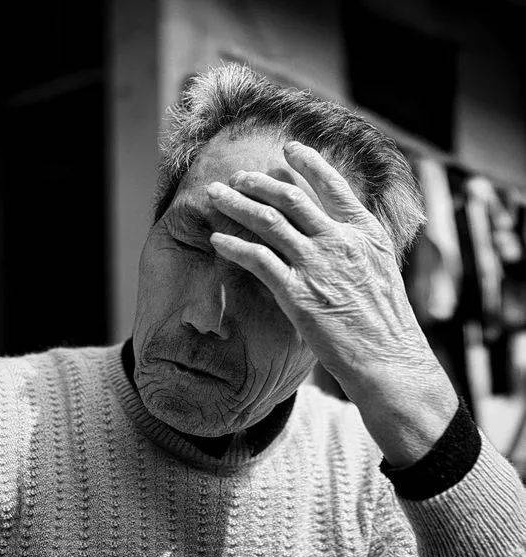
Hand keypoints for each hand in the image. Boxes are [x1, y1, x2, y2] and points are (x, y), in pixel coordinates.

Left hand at [206, 141, 458, 465]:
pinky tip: (217, 240)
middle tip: (239, 177)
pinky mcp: (296, 292)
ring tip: (216, 196)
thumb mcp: (382, 270)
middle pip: (291, 198)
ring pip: (268, 222)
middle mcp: (340, 240)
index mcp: (365, 232)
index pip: (334, 185)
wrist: (388, 358)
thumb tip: (338, 229)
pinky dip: (233, 246)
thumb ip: (358, 244)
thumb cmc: (386, 322)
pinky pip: (256, 259)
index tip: (289, 149)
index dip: (309, 162)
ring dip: (237, 205)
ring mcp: (317, 264)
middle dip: (260, 182)